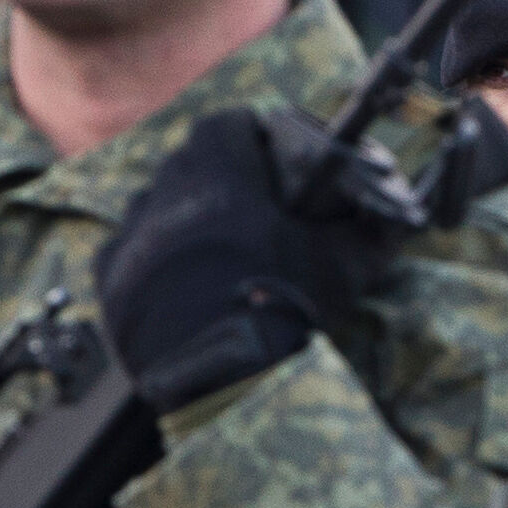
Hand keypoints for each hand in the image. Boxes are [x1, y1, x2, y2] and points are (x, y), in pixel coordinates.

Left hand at [96, 108, 352, 410]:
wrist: (229, 384)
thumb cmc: (289, 312)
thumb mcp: (345, 267)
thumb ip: (372, 229)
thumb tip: (398, 213)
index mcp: (221, 178)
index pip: (227, 124)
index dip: (250, 134)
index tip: (268, 154)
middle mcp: (166, 198)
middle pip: (187, 161)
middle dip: (216, 175)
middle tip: (247, 207)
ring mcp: (131, 241)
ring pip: (152, 203)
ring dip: (179, 213)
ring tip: (213, 249)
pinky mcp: (109, 284)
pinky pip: (123, 251)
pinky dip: (147, 258)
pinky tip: (177, 283)